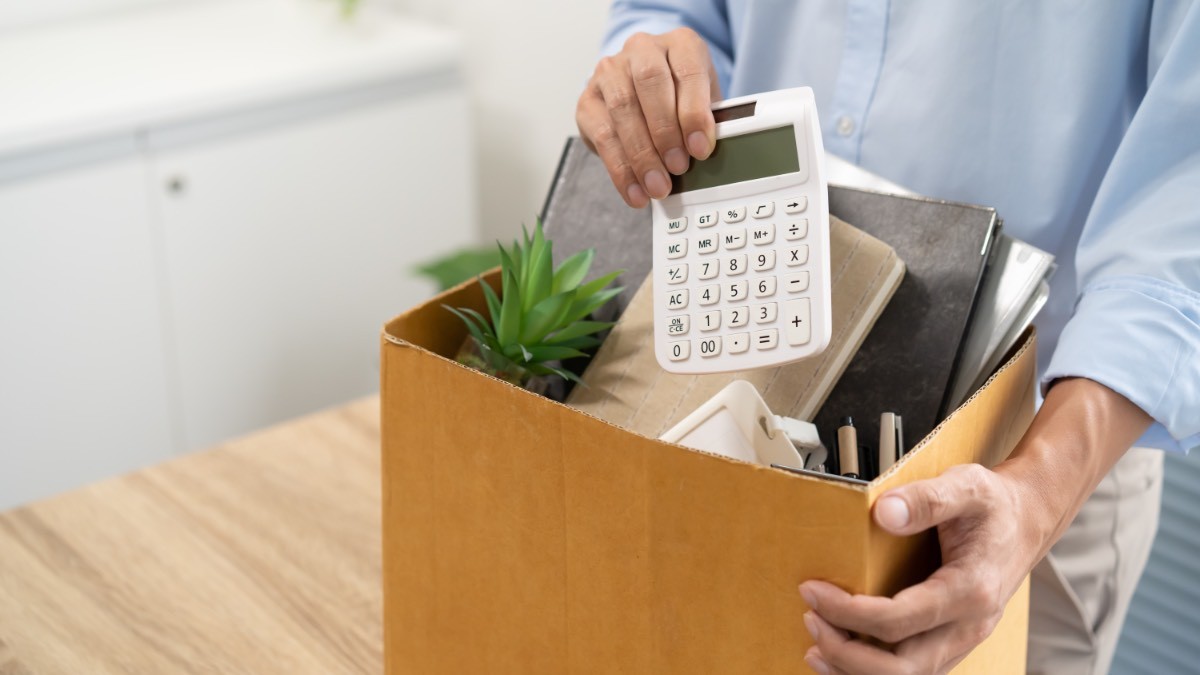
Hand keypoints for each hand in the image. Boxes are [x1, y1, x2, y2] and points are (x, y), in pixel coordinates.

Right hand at [575, 28, 721, 207]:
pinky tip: (634, 190)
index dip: (694, 112)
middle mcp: (642, 49)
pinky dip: (620, 169)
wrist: (642, 91)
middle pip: (650, 83)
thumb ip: (706, 121)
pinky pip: (602, 135)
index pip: (687, 70)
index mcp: (679, 44)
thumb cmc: (680, 98)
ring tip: (657, 186)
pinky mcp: (588, 100)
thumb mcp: (703, 102)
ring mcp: (610, 72)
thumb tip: (704, 154)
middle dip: (665, 132)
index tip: (700, 148)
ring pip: (623, 109)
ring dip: (641, 155)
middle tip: (677, 168)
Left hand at [798, 464, 1038, 674]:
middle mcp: (970, 625)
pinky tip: (842, 655)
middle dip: (846, 652)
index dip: (848, 612)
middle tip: (810, 619)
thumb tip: (884, 512)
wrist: (1027, 519)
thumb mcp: (966, 485)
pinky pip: (913, 671)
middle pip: (902, 668)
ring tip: (817, 646)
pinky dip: (873, 671)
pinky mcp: (952, 642)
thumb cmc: (995, 506)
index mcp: (971, 590)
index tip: (813, 591)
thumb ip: (926, 498)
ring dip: (856, 670)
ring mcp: (963, 639)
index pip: (899, 620)